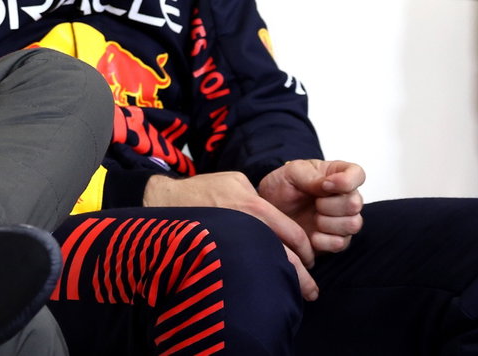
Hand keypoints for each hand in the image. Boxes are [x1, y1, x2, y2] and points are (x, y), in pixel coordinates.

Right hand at [144, 172, 317, 299]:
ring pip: (267, 268)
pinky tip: (262, 290)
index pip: (295, 236)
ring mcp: (233, 242)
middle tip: (312, 291)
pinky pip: (245, 270)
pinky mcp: (219, 255)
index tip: (310, 261)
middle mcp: (249, 227)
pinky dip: (257, 281)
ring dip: (282, 283)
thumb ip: (259, 198)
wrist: (166, 199)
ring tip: (293, 296)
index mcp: (256, 207)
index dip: (307, 252)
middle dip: (303, 278)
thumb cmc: (201, 189)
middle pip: (287, 258)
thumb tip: (275, 219)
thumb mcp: (235, 180)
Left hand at [257, 159, 364, 255]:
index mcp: (337, 175)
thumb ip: (311, 176)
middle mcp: (345, 197)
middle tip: (314, 203)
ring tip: (313, 217)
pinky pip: (340, 243)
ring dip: (327, 222)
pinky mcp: (336, 240)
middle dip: (330, 205)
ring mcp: (343, 220)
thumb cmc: (282, 187)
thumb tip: (329, 184)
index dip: (346, 181)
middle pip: (355, 204)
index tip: (325, 185)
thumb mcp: (291, 173)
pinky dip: (323, 240)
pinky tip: (311, 233)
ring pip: (353, 224)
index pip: (357, 174)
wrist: (268, 210)